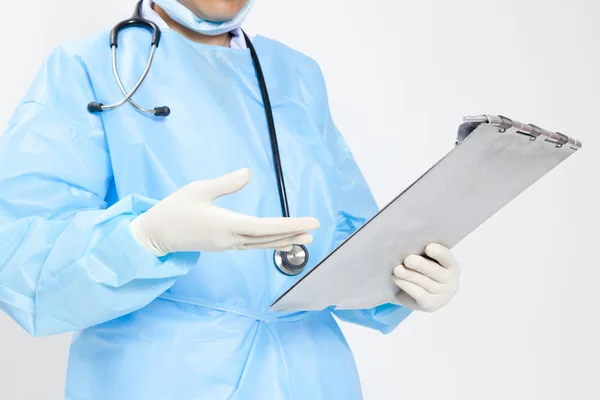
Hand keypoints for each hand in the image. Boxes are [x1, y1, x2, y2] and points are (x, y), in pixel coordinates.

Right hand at [130, 168, 319, 255]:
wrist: (156, 235)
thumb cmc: (174, 209)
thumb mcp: (198, 190)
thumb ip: (225, 183)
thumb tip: (248, 172)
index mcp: (226, 224)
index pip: (265, 226)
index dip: (290, 224)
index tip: (309, 222)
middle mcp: (230, 238)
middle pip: (268, 237)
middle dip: (293, 232)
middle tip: (315, 228)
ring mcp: (228, 244)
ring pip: (262, 244)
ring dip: (285, 239)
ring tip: (306, 238)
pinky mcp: (224, 245)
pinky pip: (253, 245)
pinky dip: (271, 243)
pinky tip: (282, 242)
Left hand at [392, 243, 459, 311]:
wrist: (417, 293)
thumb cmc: (421, 270)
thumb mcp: (425, 260)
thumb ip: (422, 253)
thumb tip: (408, 244)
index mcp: (451, 265)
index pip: (447, 258)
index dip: (439, 253)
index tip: (428, 247)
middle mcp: (451, 281)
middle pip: (435, 271)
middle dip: (420, 265)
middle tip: (407, 259)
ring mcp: (443, 295)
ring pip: (425, 283)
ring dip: (409, 275)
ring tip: (397, 269)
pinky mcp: (431, 305)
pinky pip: (419, 294)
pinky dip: (406, 286)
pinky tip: (397, 279)